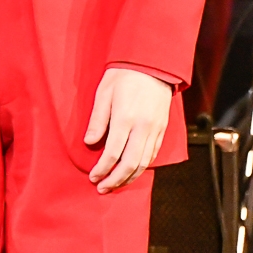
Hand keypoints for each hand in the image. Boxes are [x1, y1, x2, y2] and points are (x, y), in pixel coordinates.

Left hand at [84, 68, 171, 193]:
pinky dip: (143, 166)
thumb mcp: (104, 92)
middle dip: (115, 179)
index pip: (112, 153)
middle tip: (103, 188)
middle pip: (130, 164)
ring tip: (116, 184)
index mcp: (125, 118)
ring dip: (129, 178)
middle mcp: (142, 127)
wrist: (152, 64)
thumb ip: (97, 119)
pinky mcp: (162, 128)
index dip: (102, 169)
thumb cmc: (124, 75)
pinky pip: (153, 154)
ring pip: (144, 162)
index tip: (93, 176)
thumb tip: (90, 142)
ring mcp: (155, 129)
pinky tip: (133, 171)